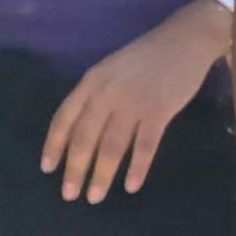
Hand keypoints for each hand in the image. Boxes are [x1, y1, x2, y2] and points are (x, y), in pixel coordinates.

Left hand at [42, 0, 229, 199]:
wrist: (186, 39)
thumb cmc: (148, 57)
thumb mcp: (112, 69)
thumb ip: (97, 95)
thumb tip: (84, 131)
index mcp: (91, 82)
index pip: (64, 118)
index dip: (54, 146)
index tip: (48, 170)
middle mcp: (107, 93)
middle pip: (85, 138)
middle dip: (75, 169)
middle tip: (70, 195)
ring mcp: (134, 102)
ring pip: (112, 146)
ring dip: (102, 175)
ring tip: (95, 196)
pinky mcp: (160, 110)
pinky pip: (145, 145)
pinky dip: (138, 168)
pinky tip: (131, 186)